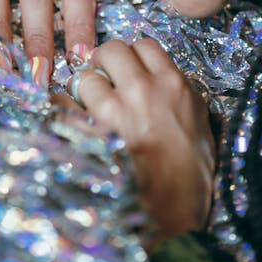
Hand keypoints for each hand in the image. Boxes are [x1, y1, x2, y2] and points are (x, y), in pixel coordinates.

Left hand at [65, 38, 216, 241]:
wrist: (175, 216)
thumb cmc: (190, 174)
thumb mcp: (198, 123)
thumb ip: (178, 93)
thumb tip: (159, 77)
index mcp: (173, 85)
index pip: (144, 44)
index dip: (132, 55)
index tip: (128, 68)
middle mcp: (143, 90)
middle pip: (110, 50)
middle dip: (103, 63)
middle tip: (103, 81)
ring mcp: (114, 112)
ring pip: (83, 78)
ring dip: (82, 91)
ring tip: (88, 110)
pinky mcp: (89, 135)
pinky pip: (63, 109)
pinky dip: (64, 115)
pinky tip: (73, 126)